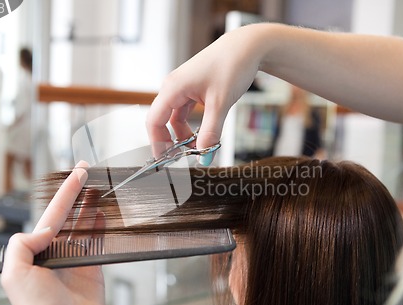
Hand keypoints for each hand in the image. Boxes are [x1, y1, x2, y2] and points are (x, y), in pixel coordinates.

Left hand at [1, 161, 105, 304]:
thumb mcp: (14, 275)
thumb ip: (22, 244)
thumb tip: (44, 228)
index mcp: (37, 250)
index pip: (52, 215)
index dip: (65, 193)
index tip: (76, 174)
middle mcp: (56, 251)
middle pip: (69, 214)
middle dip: (77, 192)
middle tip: (86, 171)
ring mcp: (76, 258)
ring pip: (85, 223)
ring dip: (91, 204)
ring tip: (98, 186)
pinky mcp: (94, 266)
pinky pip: (99, 239)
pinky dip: (101, 224)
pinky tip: (103, 212)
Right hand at [146, 25, 263, 163]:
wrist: (247, 46)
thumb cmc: (232, 65)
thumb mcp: (220, 103)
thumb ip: (211, 132)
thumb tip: (204, 157)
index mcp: (173, 88)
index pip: (154, 121)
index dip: (157, 143)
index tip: (165, 161)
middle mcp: (173, 87)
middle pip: (162, 120)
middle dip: (171, 141)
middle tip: (184, 158)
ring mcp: (183, 87)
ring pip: (175, 118)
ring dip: (183, 134)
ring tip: (199, 147)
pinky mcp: (193, 89)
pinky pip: (185, 112)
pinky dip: (192, 125)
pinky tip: (203, 134)